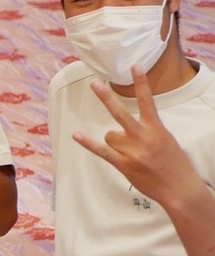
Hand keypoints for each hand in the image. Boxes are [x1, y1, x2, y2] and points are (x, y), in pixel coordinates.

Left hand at [74, 67, 204, 208]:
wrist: (179, 189)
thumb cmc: (174, 164)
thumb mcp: (167, 140)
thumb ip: (150, 129)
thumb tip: (132, 125)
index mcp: (157, 129)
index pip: (148, 101)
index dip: (141, 83)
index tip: (134, 66)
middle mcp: (143, 138)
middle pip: (120, 113)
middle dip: (106, 97)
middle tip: (95, 83)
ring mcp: (132, 151)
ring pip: (110, 135)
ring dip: (114, 141)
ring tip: (129, 152)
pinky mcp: (123, 164)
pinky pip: (102, 151)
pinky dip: (88, 143)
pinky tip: (76, 134)